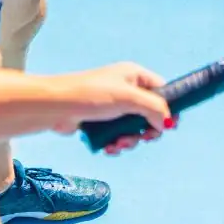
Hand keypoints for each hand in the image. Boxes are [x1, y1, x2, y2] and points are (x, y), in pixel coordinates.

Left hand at [48, 62, 174, 152]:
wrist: (53, 108)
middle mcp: (125, 89)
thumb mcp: (129, 98)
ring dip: (129, 140)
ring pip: (133, 128)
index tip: (170, 126)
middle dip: (146, 130)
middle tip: (143, 138)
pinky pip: (117, 136)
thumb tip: (167, 123)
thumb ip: (154, 108)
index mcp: (134, 76)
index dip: (168, 108)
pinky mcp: (100, 121)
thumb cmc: (90, 95)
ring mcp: (112, 106)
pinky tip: (108, 147)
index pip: (162, 90)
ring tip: (118, 144)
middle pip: (149, 114)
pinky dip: (116, 144)